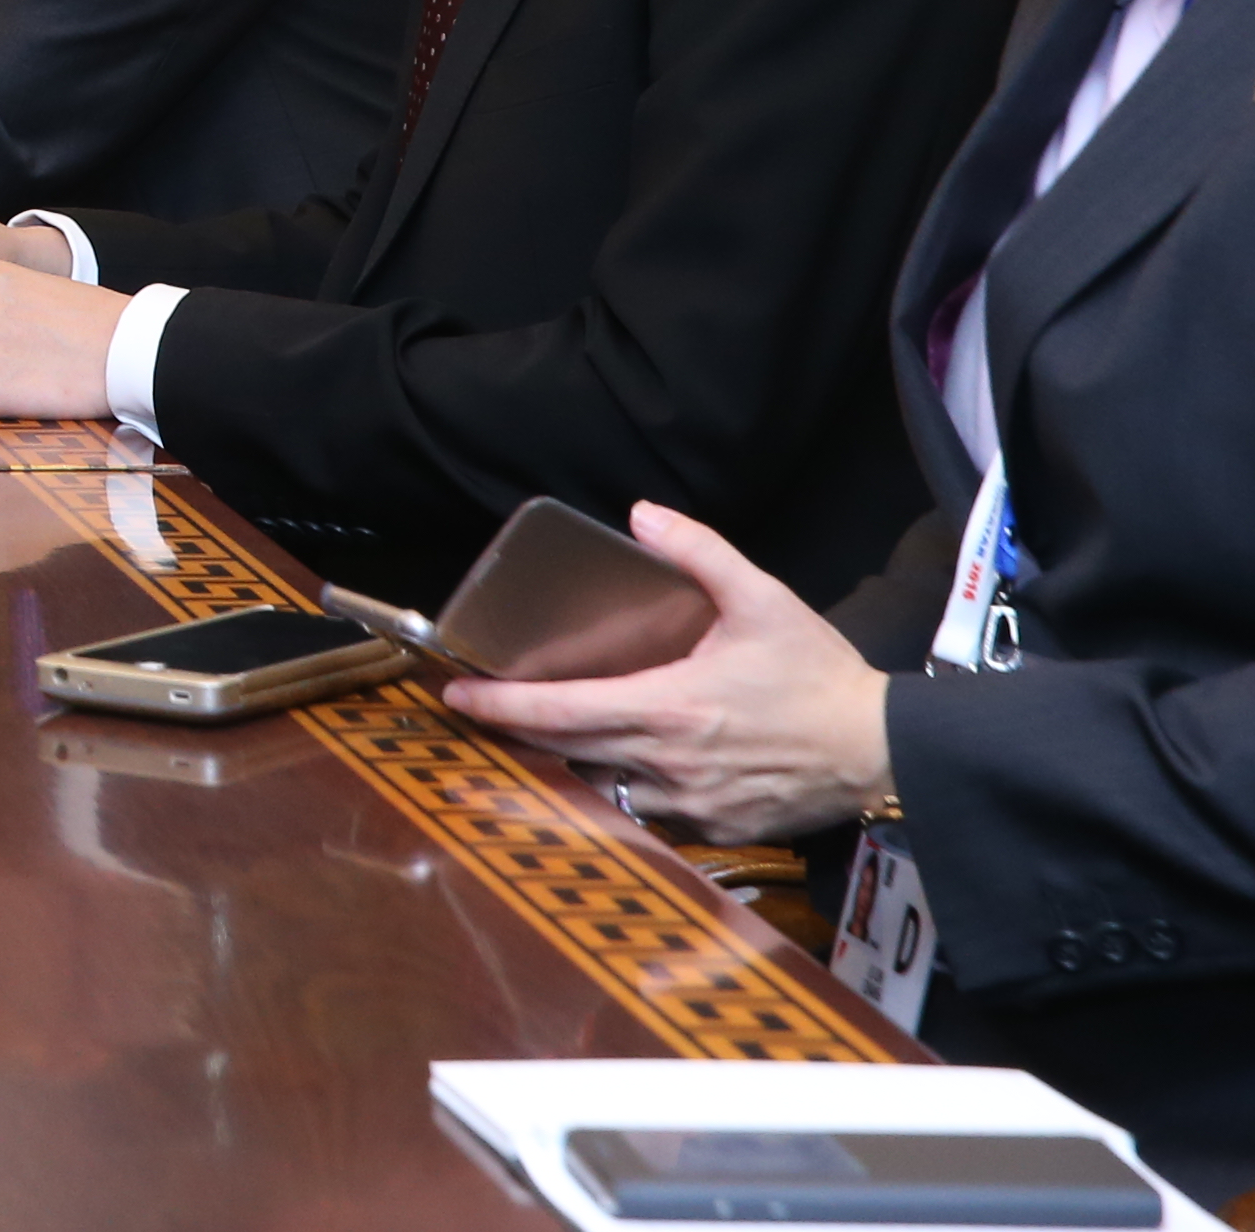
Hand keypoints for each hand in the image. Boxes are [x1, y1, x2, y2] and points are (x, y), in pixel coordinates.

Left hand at [439, 504, 892, 842]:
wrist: (888, 751)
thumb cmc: (821, 676)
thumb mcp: (763, 599)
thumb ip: (699, 552)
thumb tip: (643, 515)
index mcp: (668, 708)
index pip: (563, 711)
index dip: (502, 707)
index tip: (458, 698)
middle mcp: (669, 764)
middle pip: (568, 753)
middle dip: (519, 735)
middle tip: (482, 715)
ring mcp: (693, 805)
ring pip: (605, 791)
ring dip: (571, 767)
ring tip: (544, 741)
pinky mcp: (719, 832)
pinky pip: (652, 816)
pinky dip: (625, 794)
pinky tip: (616, 771)